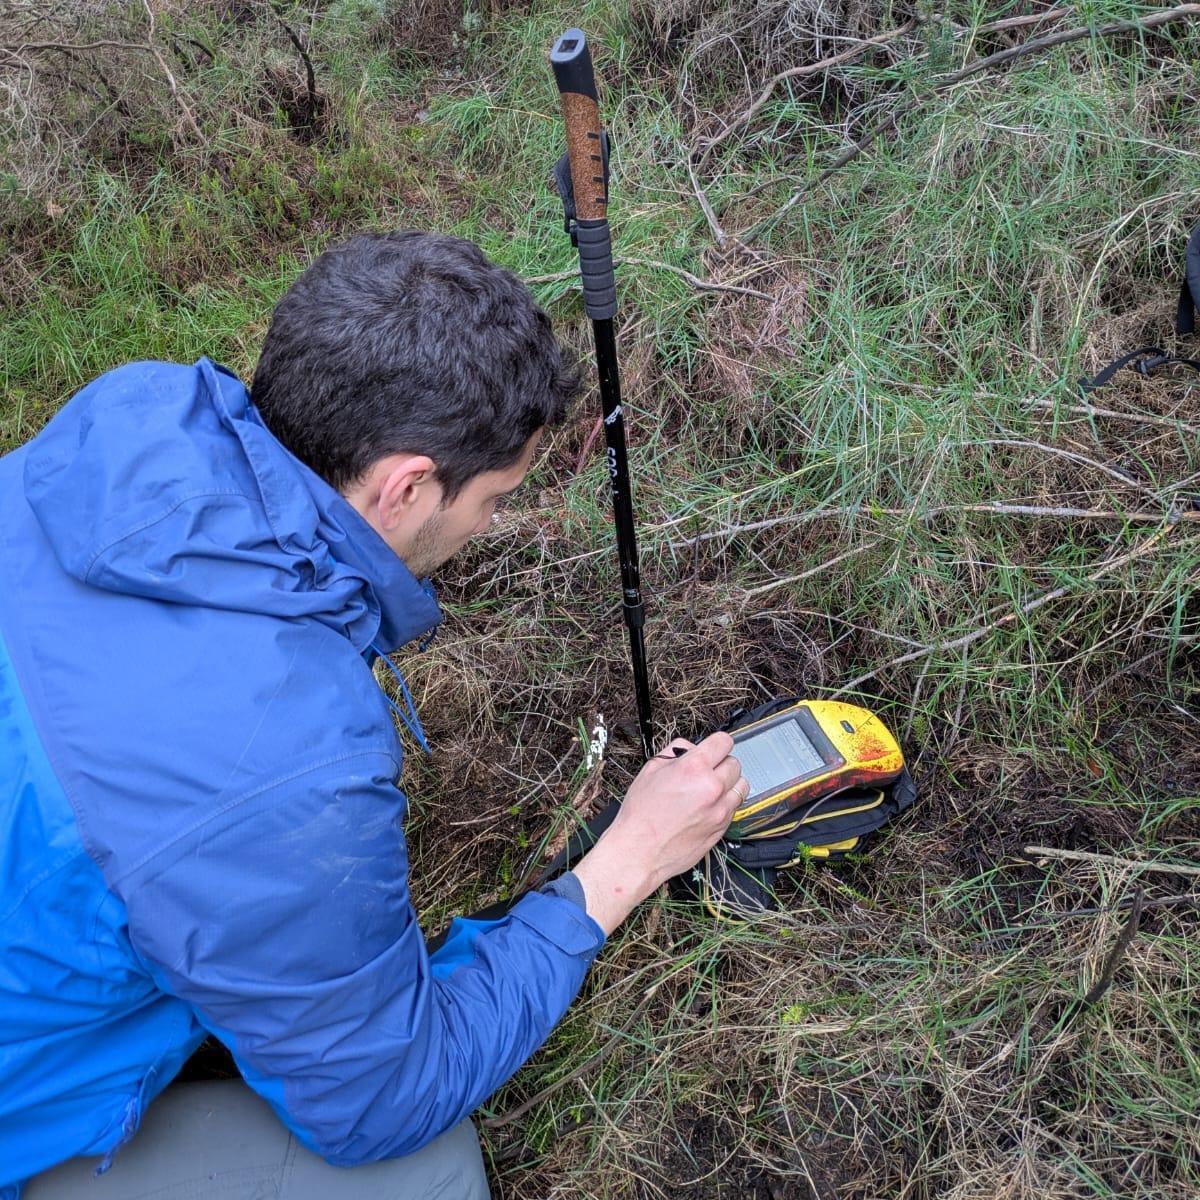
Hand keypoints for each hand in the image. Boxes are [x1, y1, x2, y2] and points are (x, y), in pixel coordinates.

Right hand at [571, 732, 745, 933]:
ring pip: (741, 785)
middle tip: (706, 771)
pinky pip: (734, 807)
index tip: (713, 748)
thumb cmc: (640, 814)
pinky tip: (707, 807)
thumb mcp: (650, 770)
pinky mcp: (722, 828)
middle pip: (735, 763)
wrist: (639, 851)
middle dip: (721, 764)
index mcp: (693, 768)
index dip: (716, 744)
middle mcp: (711, 787)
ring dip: (729, 784)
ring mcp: (720, 810)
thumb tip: (689, 748)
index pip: (724, 742)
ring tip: (711, 789)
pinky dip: (725, 804)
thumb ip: (675, 752)